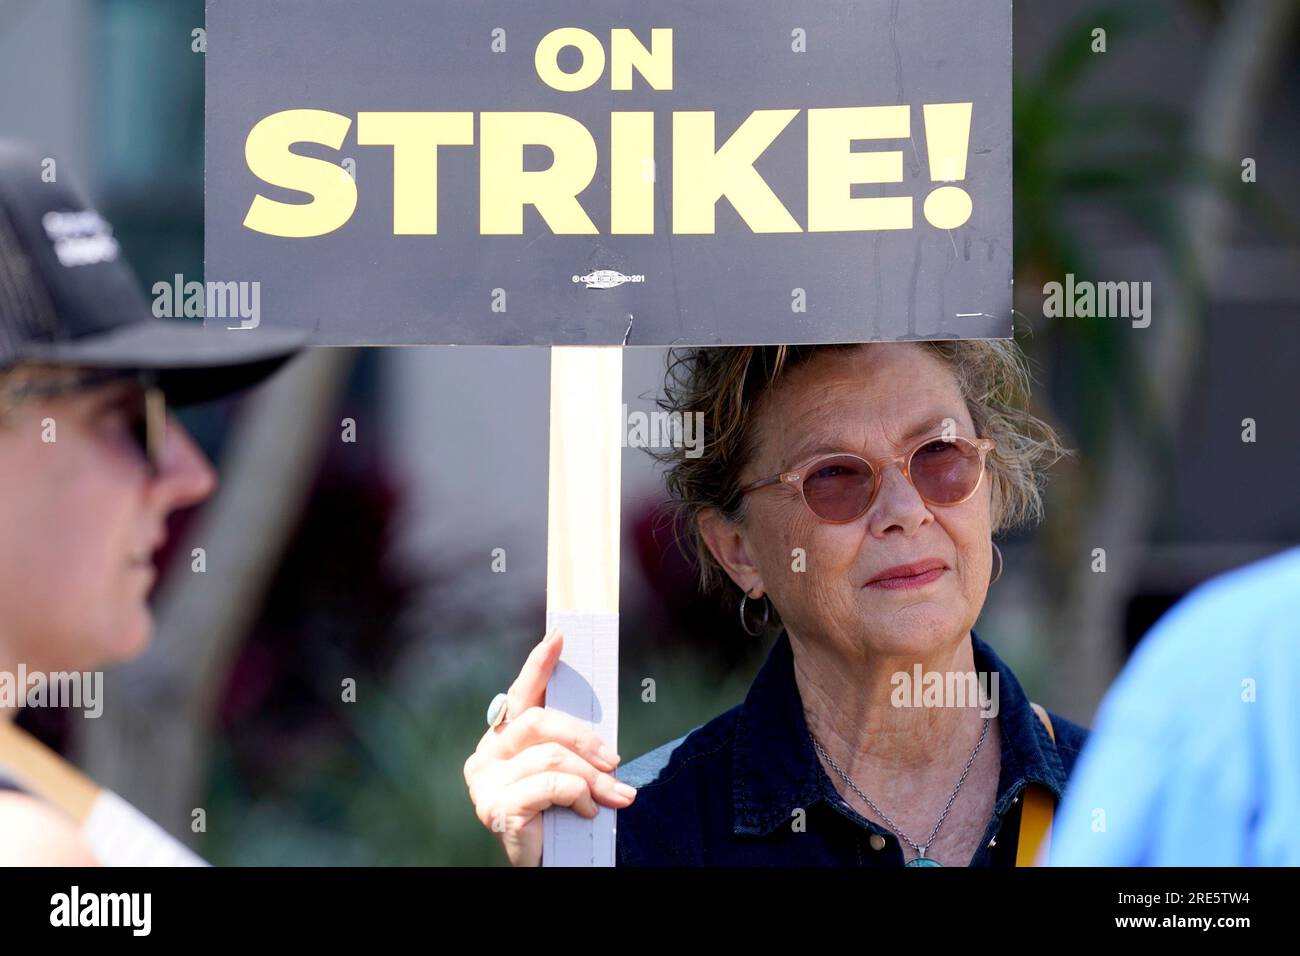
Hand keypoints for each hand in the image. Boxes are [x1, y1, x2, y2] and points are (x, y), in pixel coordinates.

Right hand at [463, 629, 635, 865]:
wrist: (550, 863)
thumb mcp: (566, 770)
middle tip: (615, 760)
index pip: (522, 693)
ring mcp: (486, 782)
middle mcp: (486, 754)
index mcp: (502, 738)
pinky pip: (550, 786)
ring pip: (552, 756)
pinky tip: (588, 811)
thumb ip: (570, 744)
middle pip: (541, 722)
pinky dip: (579, 795)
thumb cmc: (558, 813)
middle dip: (586, 738)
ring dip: (593, 776)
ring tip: (614, 795)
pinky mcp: (497, 809)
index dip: (540, 664)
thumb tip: (603, 727)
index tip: (561, 635)